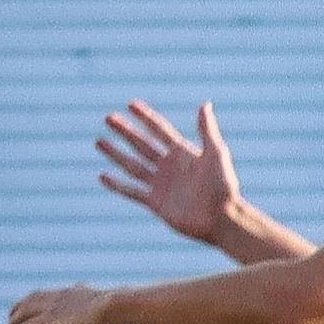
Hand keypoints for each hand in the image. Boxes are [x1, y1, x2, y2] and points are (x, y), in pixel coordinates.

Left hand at [3, 287, 113, 323]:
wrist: (113, 305)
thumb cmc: (118, 308)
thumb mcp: (111, 309)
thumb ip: (108, 313)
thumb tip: (116, 320)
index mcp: (71, 291)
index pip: (48, 293)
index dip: (36, 298)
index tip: (30, 304)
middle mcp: (58, 296)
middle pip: (31, 298)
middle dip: (19, 306)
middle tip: (11, 315)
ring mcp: (53, 306)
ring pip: (24, 312)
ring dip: (14, 321)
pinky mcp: (50, 319)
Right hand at [91, 102, 246, 252]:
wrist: (222, 218)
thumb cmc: (223, 185)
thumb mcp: (216, 154)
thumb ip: (207, 131)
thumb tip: (204, 104)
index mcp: (182, 152)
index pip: (159, 130)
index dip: (146, 117)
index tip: (131, 104)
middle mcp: (169, 166)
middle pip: (142, 144)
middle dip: (125, 131)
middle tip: (108, 118)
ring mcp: (160, 184)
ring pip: (132, 165)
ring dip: (116, 153)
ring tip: (99, 142)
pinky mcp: (155, 203)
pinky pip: (132, 191)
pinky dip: (117, 185)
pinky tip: (102, 176)